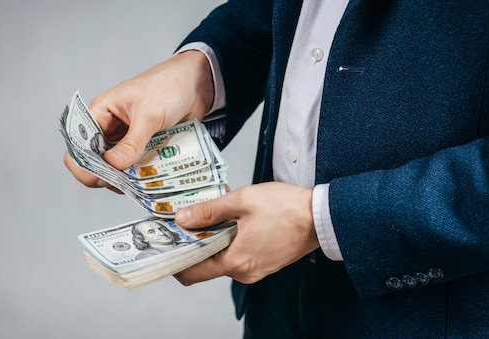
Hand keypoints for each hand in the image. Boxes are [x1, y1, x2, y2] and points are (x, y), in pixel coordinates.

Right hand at [63, 50, 213, 188]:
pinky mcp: (143, 149)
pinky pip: (136, 169)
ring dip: (126, 179)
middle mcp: (109, 129)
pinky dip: (141, 177)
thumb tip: (114, 164)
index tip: (101, 177)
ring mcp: (126, 141)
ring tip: (141, 181)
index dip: (83, 163)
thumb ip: (132, 142)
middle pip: (95, 162)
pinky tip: (151, 180)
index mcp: (101, 113)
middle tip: (125, 182)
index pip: (78, 143)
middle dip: (107, 175)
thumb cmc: (168, 86)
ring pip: (116, 170)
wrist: (197, 85)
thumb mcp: (149, 114)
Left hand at [173, 182, 319, 284]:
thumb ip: (209, 211)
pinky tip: (233, 220)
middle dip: (195, 244)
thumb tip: (182, 219)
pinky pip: (239, 256)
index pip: (193, 273)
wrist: (322, 216)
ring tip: (214, 214)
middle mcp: (244, 272)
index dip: (175, 259)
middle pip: (206, 265)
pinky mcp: (265, 263)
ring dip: (214, 240)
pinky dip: (230, 241)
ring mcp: (256, 270)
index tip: (166, 244)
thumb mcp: (242, 201)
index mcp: (236, 260)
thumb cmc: (287, 208)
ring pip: (223, 259)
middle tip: (188, 221)